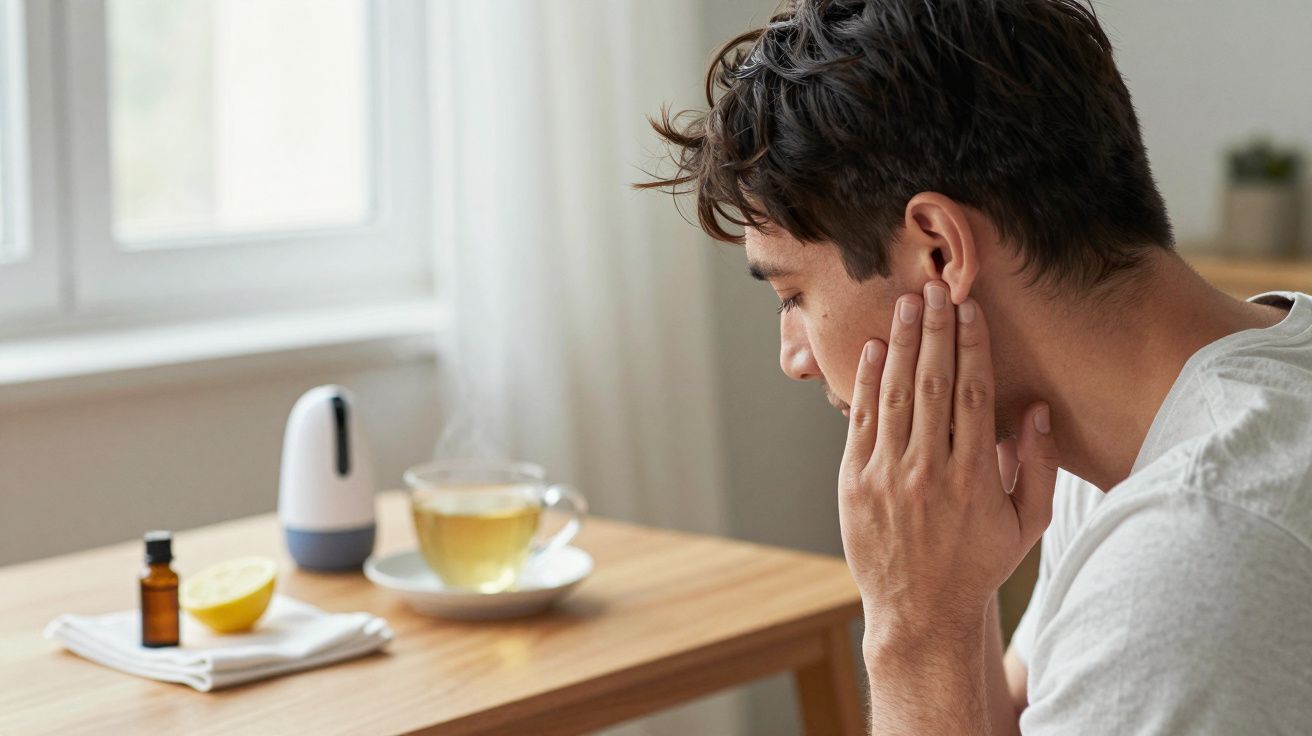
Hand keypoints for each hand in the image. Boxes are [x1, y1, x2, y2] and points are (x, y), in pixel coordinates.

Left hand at [838, 281, 1059, 641]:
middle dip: (934, 330)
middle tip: (936, 288)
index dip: (971, 346)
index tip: (970, 309)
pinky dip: (866, 383)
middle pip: (931, 383)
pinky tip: (873, 349)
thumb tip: (1037, 409)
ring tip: (906, 304)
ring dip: (900, 345)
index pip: (972, 394)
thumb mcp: (1028, 524)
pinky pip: (860, 422)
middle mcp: (928, 471)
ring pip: (894, 395)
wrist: (919, 610)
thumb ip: (1039, 465)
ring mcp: (886, 476)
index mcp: (974, 477)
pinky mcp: (854, 483)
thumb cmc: (978, 563)